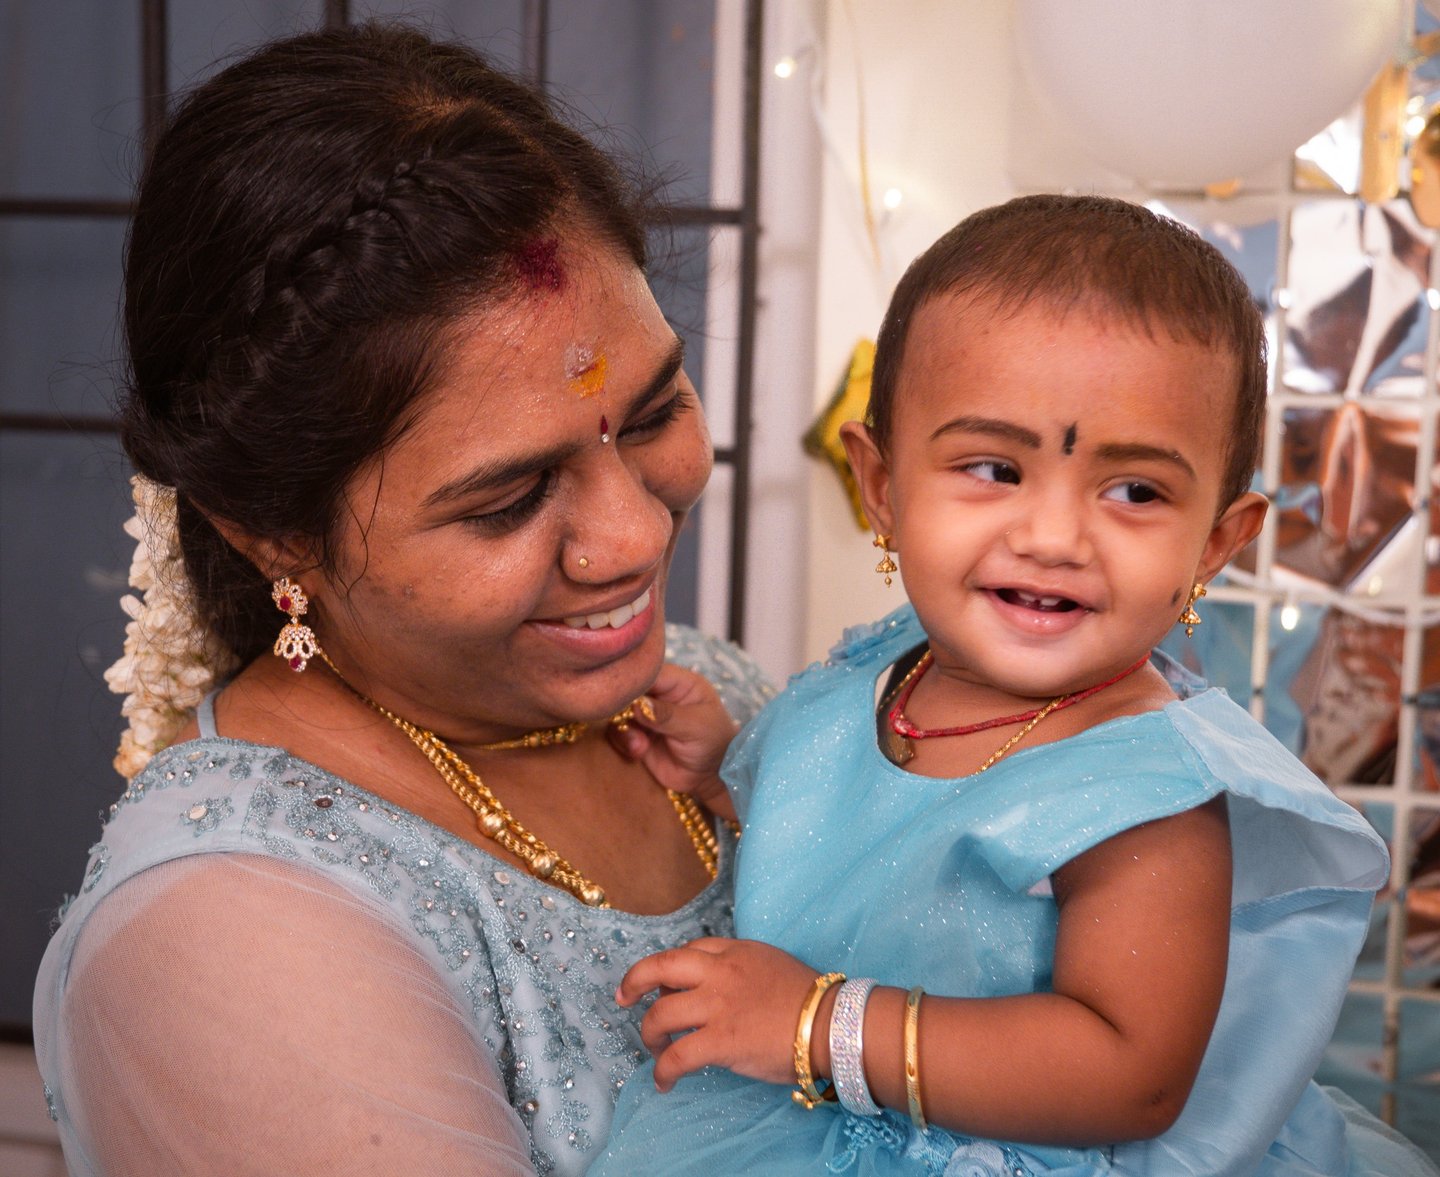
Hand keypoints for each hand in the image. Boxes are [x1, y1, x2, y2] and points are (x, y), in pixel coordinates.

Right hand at [609, 663, 737, 818]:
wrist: (710, 778)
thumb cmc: (714, 743)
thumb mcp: (695, 726)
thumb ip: (667, 714)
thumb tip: (638, 703)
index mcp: (679, 683)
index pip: (650, 671)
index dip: (633, 679)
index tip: (621, 693)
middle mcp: (659, 695)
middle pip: (628, 689)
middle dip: (623, 705)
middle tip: (627, 719)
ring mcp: (645, 716)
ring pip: (618, 711)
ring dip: (625, 728)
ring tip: (640, 744)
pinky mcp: (637, 736)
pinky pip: (618, 733)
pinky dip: (625, 742)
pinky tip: (639, 752)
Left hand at [615, 938, 819, 1091]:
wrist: (830, 1023)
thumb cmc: (809, 1000)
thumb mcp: (770, 964)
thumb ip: (740, 969)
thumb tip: (718, 988)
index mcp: (735, 952)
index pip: (689, 950)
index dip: (670, 968)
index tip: (663, 984)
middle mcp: (720, 972)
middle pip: (660, 967)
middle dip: (634, 981)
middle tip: (623, 998)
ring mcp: (718, 1005)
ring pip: (660, 1014)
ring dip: (650, 1034)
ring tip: (656, 1051)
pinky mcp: (720, 1041)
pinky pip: (676, 1056)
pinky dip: (663, 1071)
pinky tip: (664, 1082)